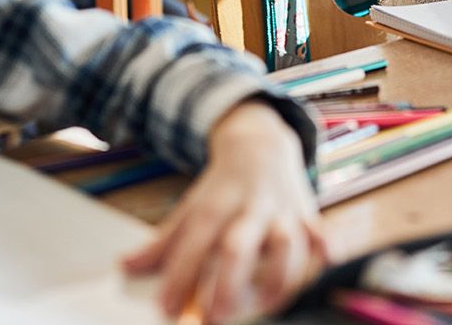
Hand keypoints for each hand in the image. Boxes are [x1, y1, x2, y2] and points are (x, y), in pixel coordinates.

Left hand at [123, 102, 325, 323]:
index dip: (180, 276)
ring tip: (263, 306)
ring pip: (286, 244)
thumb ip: (163, 243)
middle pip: (239, 245)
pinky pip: (320, 230)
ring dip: (277, 277)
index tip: (167, 309)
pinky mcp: (307, 215)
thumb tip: (125, 268)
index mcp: (216, 205)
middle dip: (227, 282)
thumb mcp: (191, 207)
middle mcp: (249, 208)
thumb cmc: (223, 188)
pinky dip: (325, 245)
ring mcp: (281, 211)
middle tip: (213, 316)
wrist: (261, 143)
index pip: (194, 242)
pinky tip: (326, 260)